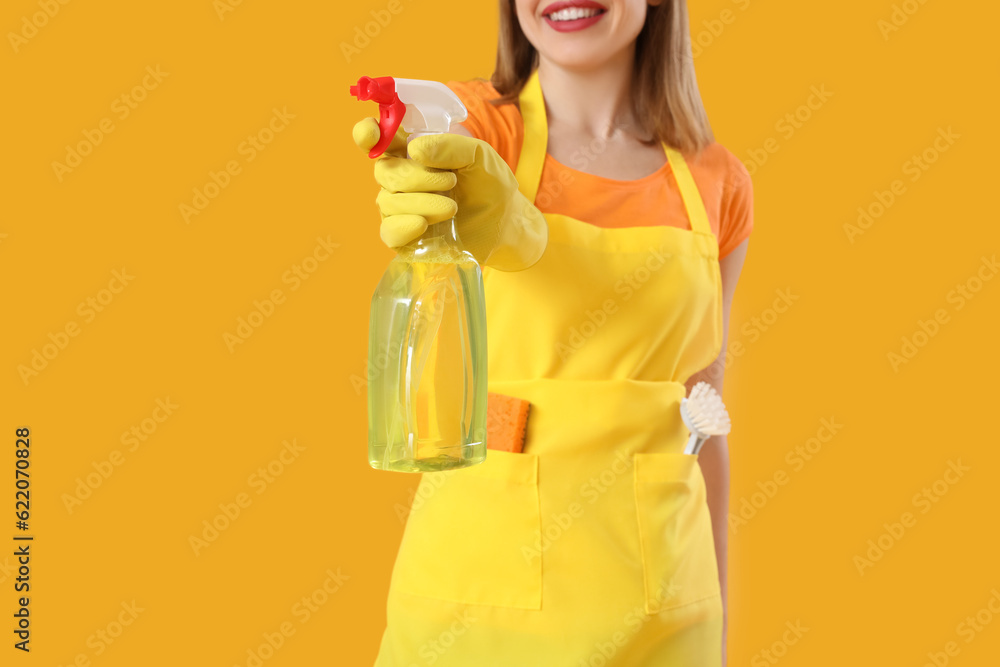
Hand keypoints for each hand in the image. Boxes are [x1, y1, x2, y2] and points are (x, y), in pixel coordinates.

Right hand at [352, 118, 546, 270]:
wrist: (505, 222)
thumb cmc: (489, 183)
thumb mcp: (478, 155)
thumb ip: (449, 146)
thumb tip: (414, 150)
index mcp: (410, 152)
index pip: (376, 138)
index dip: (367, 133)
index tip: (373, 132)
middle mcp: (398, 179)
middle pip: (384, 172)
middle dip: (417, 176)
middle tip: (451, 182)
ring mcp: (399, 208)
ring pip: (388, 201)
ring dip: (423, 202)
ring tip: (453, 207)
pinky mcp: (405, 237)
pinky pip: (388, 231)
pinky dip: (404, 226)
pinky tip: (423, 224)